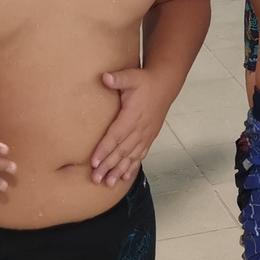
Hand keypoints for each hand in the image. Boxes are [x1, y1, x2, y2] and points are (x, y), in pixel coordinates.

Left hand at [90, 68, 176, 186]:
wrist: (165, 85)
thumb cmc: (145, 81)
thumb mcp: (132, 76)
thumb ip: (118, 78)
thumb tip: (104, 77)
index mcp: (133, 115)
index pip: (116, 135)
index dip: (104, 149)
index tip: (94, 162)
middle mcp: (140, 129)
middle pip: (121, 151)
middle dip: (108, 166)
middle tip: (95, 178)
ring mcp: (145, 135)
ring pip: (130, 157)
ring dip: (119, 170)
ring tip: (108, 183)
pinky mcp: (149, 137)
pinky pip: (140, 155)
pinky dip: (132, 167)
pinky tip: (123, 178)